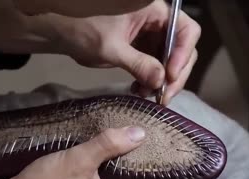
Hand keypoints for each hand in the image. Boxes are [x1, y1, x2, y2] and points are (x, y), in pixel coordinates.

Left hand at [0, 0, 200, 104]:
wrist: (62, 31)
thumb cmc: (82, 29)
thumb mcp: (111, 48)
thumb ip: (138, 63)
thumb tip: (161, 81)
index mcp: (154, 11)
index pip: (186, 30)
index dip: (182, 54)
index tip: (170, 76)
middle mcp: (157, 23)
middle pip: (181, 48)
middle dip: (175, 74)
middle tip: (164, 96)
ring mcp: (150, 37)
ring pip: (170, 61)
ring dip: (163, 81)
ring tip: (147, 95)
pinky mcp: (142, 50)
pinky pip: (155, 66)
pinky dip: (151, 80)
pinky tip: (139, 90)